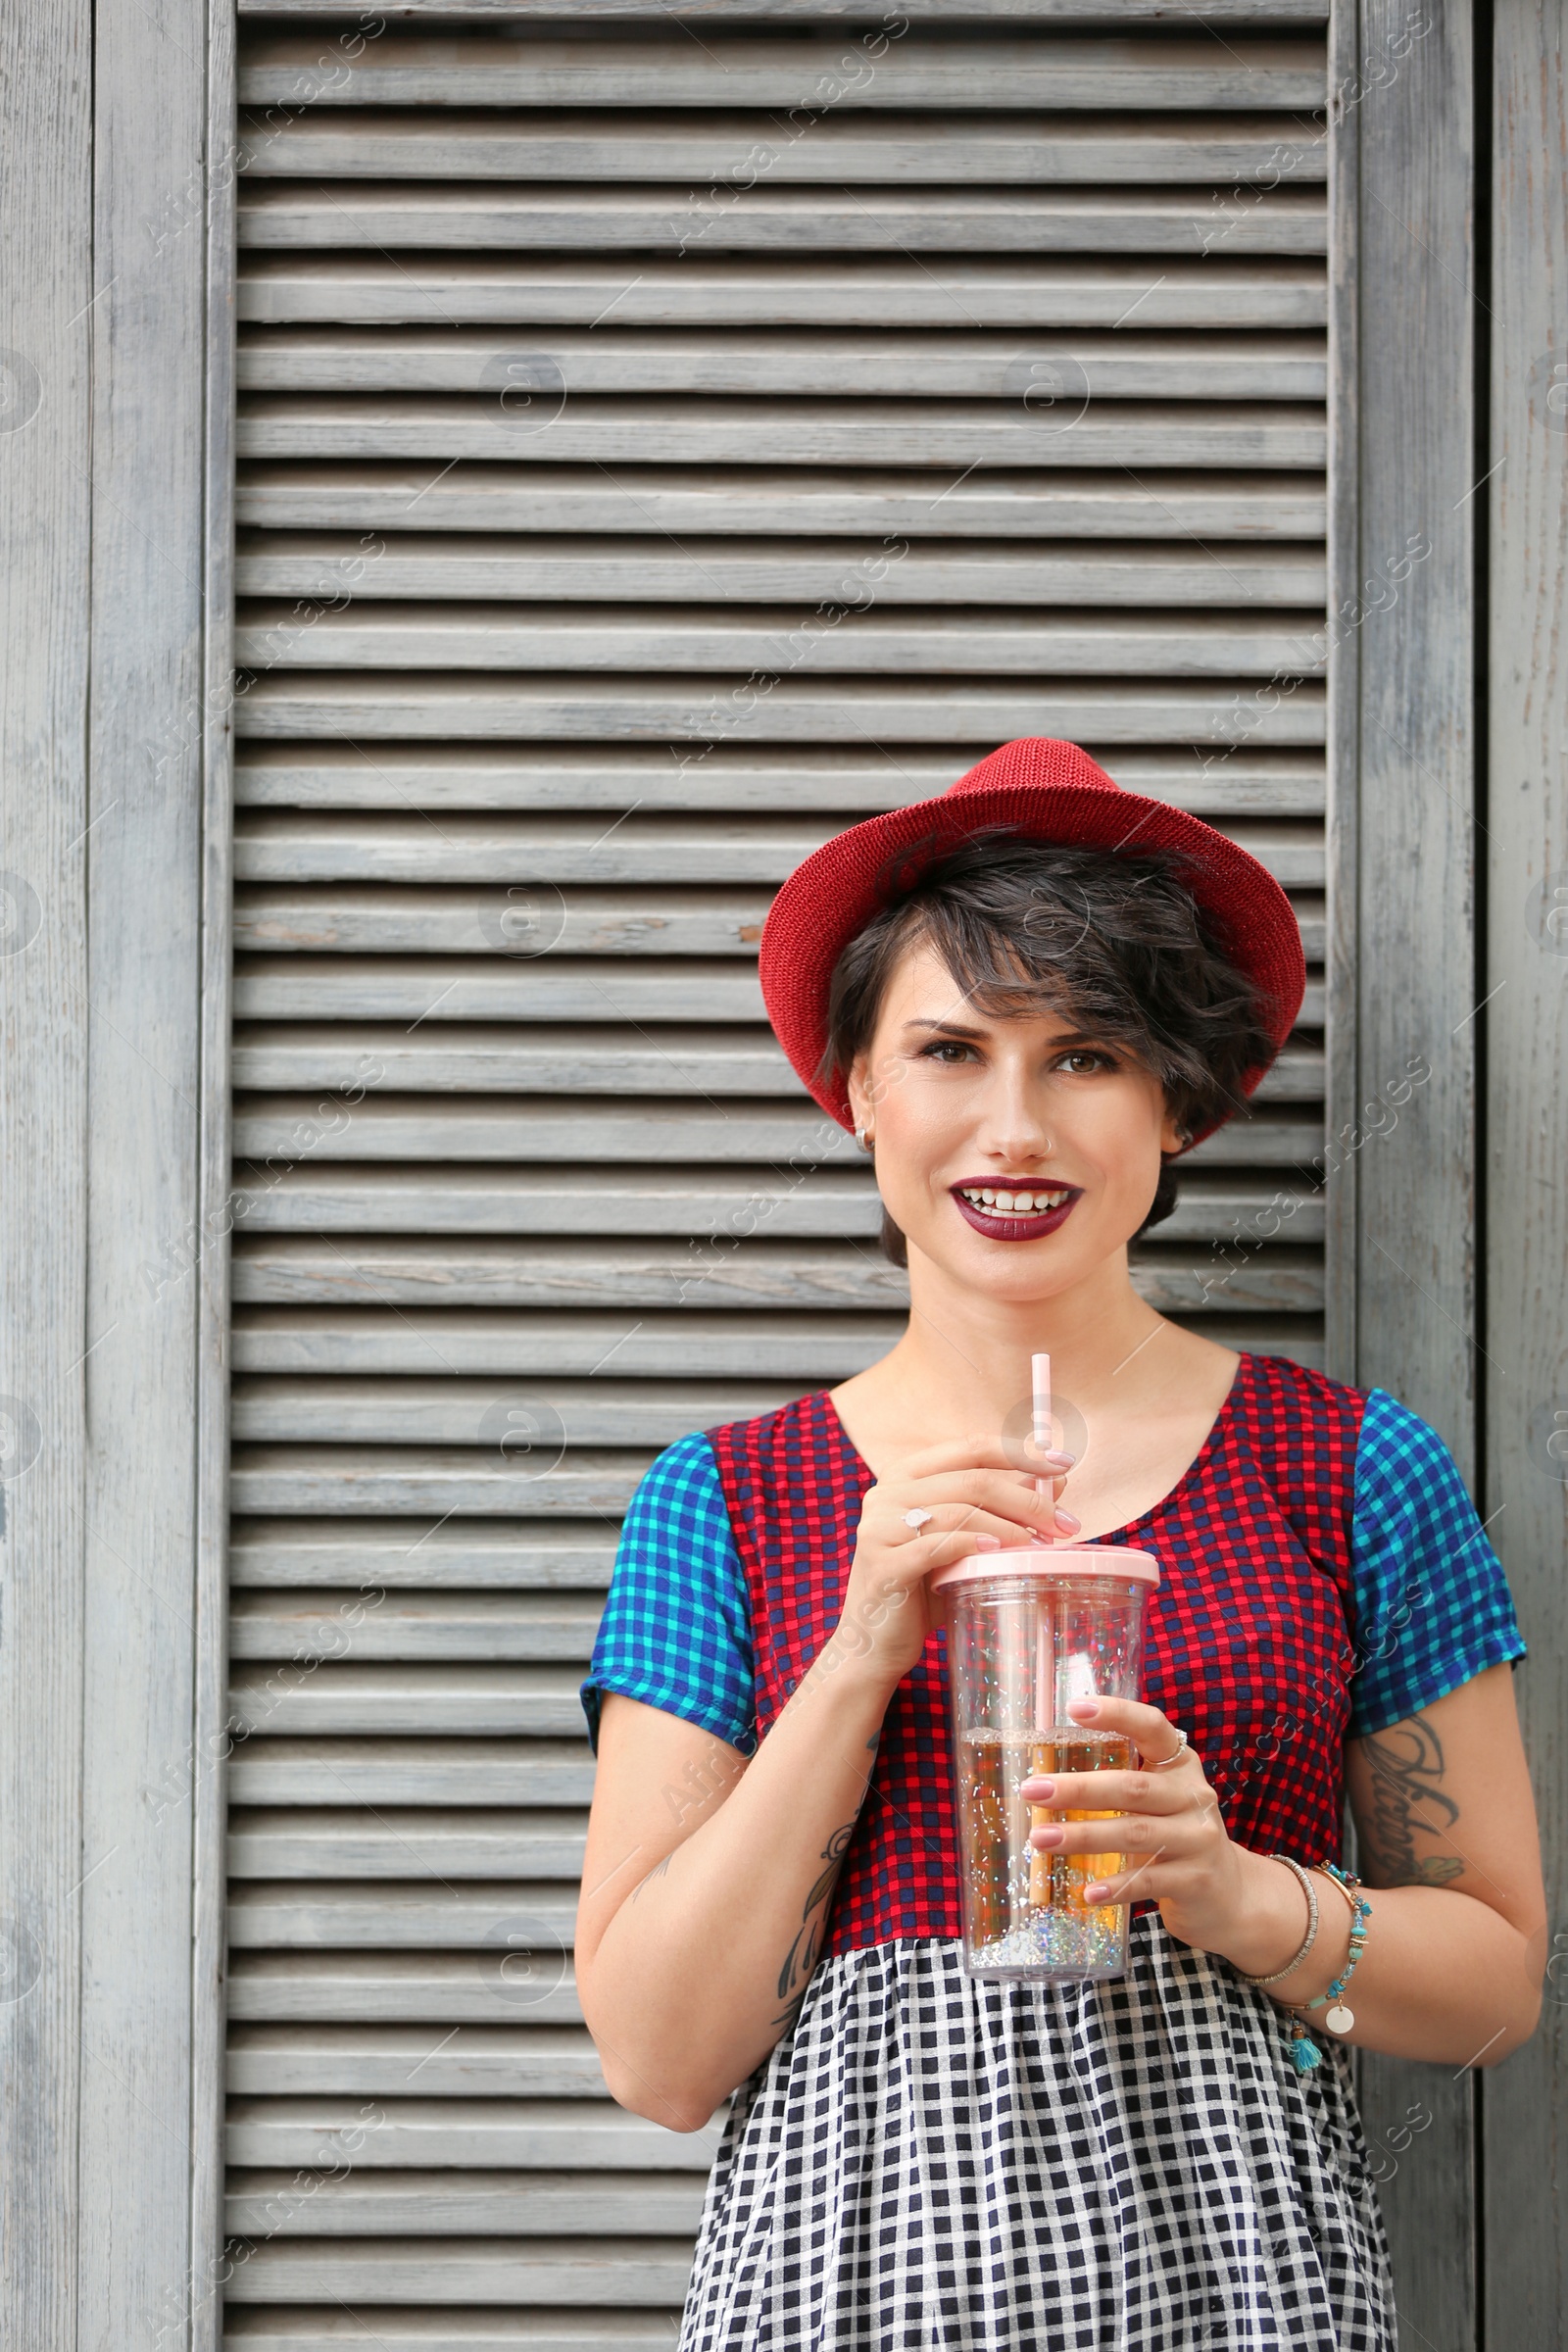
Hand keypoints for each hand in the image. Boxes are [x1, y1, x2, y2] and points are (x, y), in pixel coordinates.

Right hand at [830, 1434, 1078, 1686]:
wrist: (875, 1642)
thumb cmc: (923, 1588)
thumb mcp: (965, 1541)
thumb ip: (1001, 1507)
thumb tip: (1057, 1481)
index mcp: (905, 1475)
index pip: (970, 1447)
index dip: (1019, 1451)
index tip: (1063, 1464)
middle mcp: (886, 1492)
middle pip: (972, 1480)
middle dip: (1026, 1500)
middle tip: (1065, 1524)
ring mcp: (879, 1526)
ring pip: (959, 1511)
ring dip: (1009, 1527)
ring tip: (1039, 1547)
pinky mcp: (882, 1563)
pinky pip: (938, 1546)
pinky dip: (974, 1546)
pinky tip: (999, 1555)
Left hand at [1019, 1694, 1257, 1955]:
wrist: (1229, 1893)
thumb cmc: (1175, 1835)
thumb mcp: (1158, 1801)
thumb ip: (1119, 1786)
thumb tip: (1045, 1780)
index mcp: (1180, 1765)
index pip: (1152, 1728)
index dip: (1117, 1714)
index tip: (1074, 1708)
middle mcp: (1194, 1796)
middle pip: (1132, 1787)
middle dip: (1078, 1789)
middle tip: (1032, 1790)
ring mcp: (1199, 1839)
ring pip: (1135, 1833)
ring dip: (1084, 1835)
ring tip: (1041, 1839)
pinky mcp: (1197, 1880)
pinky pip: (1149, 1881)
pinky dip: (1115, 1886)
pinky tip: (1086, 1892)